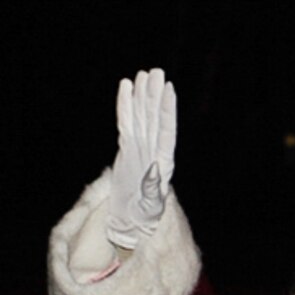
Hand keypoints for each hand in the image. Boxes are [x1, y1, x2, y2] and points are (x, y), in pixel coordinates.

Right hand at [108, 70, 176, 249]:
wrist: (131, 221)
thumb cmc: (144, 217)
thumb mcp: (151, 207)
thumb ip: (153, 188)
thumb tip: (156, 169)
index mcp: (163, 163)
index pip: (166, 131)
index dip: (167, 110)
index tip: (168, 90)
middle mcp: (153, 151)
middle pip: (154, 119)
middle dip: (155, 96)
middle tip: (156, 72)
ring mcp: (140, 148)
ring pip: (141, 117)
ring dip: (142, 96)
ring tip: (144, 74)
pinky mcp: (127, 148)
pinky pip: (126, 123)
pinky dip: (125, 106)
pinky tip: (126, 88)